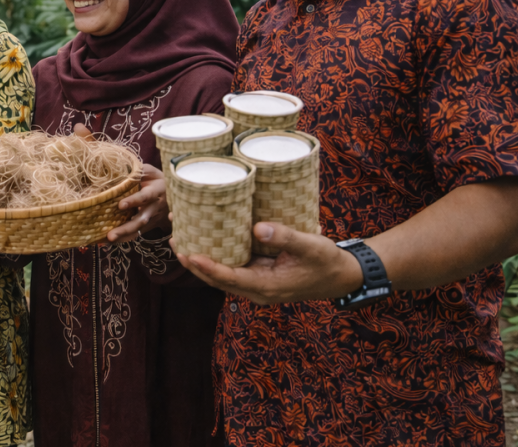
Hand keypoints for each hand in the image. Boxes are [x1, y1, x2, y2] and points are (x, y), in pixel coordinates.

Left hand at [106, 163, 168, 242]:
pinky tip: (106, 241)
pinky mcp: (147, 227)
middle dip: (125, 228)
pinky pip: (135, 234)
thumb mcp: (152, 172)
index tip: (120, 205)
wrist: (174, 196)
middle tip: (111, 234)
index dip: (134, 201)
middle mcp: (154, 208)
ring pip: (137, 230)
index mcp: (155, 192)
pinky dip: (122, 239)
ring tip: (107, 240)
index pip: (145, 197)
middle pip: (140, 220)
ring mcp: (151, 219)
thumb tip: (123, 166)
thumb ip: (140, 170)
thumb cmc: (158, 180)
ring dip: (123, 236)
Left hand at [173, 222, 363, 304]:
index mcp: (267, 286)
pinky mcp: (259, 276)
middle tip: (175, 243)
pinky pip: (233, 269)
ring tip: (180, 241)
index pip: (229, 278)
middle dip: (195, 263)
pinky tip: (206, 242)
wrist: (342, 276)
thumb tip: (257, 228)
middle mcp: (257, 289)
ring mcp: (257, 285)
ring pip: (222, 275)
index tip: (189, 255)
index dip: (207, 268)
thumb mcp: (311, 246)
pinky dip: (217, 258)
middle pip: (218, 279)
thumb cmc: (328, 262)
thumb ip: (285, 237)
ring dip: (202, 261)